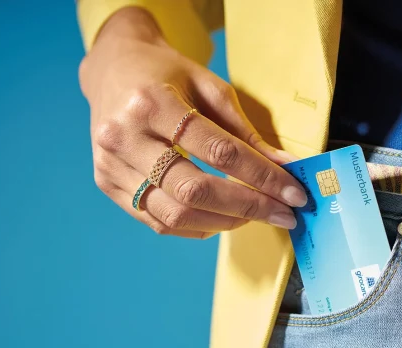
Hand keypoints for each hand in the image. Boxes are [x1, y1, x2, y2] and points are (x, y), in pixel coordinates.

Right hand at [78, 7, 305, 238]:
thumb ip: (246, 131)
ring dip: (224, 222)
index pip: (219, 152)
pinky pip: (158, 222)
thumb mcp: (211, 87)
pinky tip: (222, 217)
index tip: (295, 195)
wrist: (113, 68)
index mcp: (153, 104)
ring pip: (175, 215)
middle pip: (194, 190)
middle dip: (248, 208)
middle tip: (284, 215)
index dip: (262, 178)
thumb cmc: (168, 75)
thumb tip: (286, 168)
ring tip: (255, 215)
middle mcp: (124, 137)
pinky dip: (197, 226)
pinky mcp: (107, 185)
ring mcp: (110, 165)